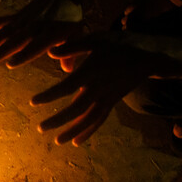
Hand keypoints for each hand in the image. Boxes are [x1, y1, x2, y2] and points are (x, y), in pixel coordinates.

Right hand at [0, 0, 83, 67]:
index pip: (35, 46)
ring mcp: (24, 20)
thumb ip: (70, 52)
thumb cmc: (71, 18)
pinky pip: (1, 21)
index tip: (10, 64)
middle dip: (2, 51)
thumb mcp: (76, 34)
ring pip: (6, 31)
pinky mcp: (17, 16)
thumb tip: (68, 70)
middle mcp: (34, 27)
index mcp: (51, 33)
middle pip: (16, 40)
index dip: (23, 55)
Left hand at [30, 33, 181, 144]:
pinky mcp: (112, 102)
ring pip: (89, 119)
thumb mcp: (95, 40)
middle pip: (76, 108)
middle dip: (58, 119)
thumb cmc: (118, 44)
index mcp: (91, 71)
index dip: (50, 95)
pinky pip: (99, 120)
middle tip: (40, 128)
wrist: (148, 55)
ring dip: (73, 131)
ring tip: (57, 141)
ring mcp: (107, 97)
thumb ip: (73, 47)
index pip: (66, 86)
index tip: (32, 102)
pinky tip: (76, 141)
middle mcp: (99, 88)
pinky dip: (88, 131)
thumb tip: (50, 51)